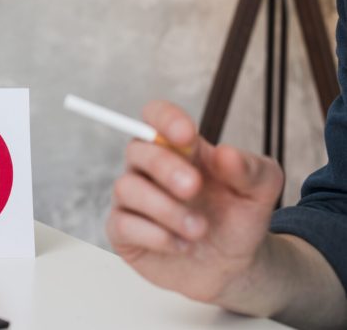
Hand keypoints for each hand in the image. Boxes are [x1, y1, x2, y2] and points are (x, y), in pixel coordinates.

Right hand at [105, 100, 283, 304]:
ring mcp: (133, 199)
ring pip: (127, 188)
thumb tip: (225, 153)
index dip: (165, 119)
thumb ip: (250, 168)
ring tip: (199, 229)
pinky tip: (182, 245)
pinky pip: (122, 224)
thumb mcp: (261, 190)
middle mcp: (150, 168)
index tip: (188, 136)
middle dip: (165, 167)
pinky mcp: (123, 232)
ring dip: (165, 209)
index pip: (156, 115)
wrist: (233, 267)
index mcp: (179, 148)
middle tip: (193, 188)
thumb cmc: (239, 217)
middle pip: (137, 149)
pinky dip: (155, 236)